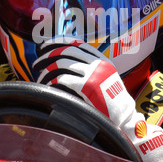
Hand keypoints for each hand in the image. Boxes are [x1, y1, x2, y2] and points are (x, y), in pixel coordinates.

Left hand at [34, 39, 162, 161]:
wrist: (124, 119)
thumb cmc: (111, 104)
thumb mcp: (106, 80)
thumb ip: (91, 71)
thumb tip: (66, 64)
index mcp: (103, 61)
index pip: (78, 43)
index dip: (59, 42)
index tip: (47, 45)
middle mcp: (98, 64)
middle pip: (67, 51)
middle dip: (48, 55)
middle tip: (37, 62)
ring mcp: (94, 74)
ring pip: (62, 63)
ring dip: (47, 69)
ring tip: (40, 76)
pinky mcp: (87, 87)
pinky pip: (62, 78)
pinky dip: (51, 81)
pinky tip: (47, 86)